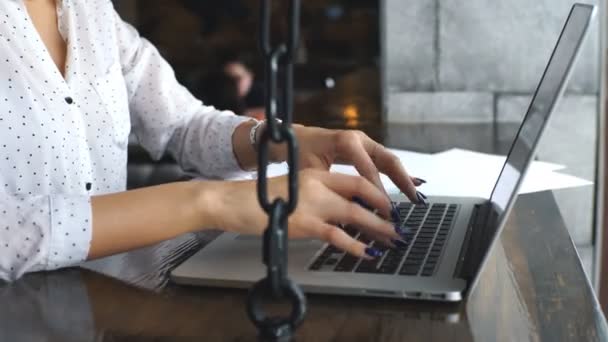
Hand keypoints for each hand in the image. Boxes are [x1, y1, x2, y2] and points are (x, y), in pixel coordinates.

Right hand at [208, 169, 401, 257]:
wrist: (233, 202)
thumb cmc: (259, 199)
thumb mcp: (293, 190)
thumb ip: (316, 196)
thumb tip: (341, 213)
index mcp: (315, 174)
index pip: (355, 180)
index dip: (376, 193)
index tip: (388, 206)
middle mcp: (318, 185)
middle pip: (362, 194)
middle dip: (384, 211)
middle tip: (397, 225)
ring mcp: (312, 203)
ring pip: (356, 214)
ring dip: (377, 228)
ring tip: (392, 239)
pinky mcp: (304, 222)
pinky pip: (337, 235)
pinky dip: (355, 245)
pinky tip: (366, 252)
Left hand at [292, 126, 423, 202]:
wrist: (295, 139)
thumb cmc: (301, 154)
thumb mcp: (313, 173)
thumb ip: (332, 187)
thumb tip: (352, 209)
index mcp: (347, 142)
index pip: (369, 170)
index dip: (378, 191)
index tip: (386, 210)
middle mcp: (359, 139)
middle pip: (387, 160)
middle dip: (402, 181)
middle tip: (413, 200)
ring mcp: (364, 142)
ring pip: (389, 161)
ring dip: (402, 178)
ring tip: (415, 197)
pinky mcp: (365, 148)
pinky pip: (384, 162)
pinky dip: (396, 174)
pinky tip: (411, 185)